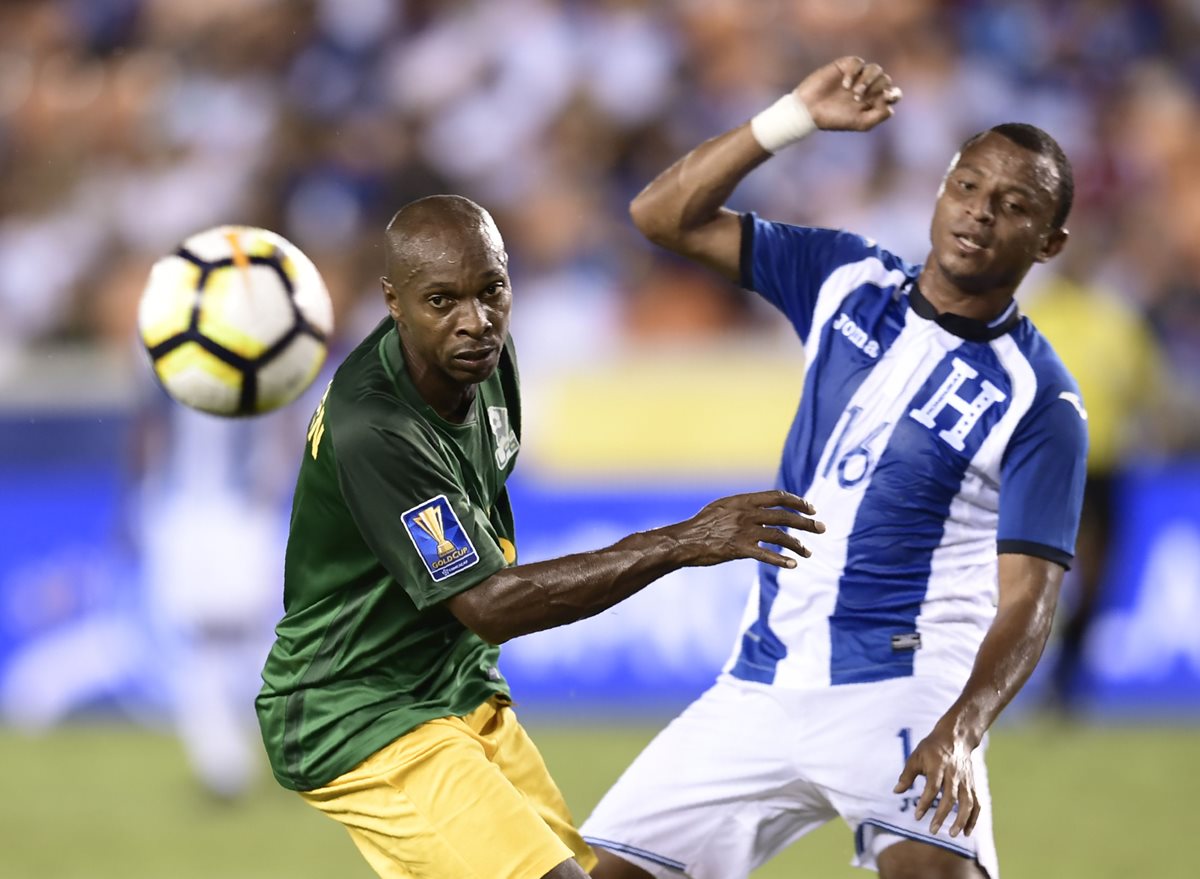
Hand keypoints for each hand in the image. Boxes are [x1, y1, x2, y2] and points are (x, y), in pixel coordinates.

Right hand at [673, 489, 824, 568]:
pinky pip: (766, 555)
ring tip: (809, 553)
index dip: (797, 501)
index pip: (777, 497)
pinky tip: (792, 565)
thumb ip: (742, 506)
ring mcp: (743, 531)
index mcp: (743, 500)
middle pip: (784, 516)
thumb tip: (759, 506)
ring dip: (797, 545)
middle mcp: (746, 513)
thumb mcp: (721, 506)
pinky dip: (781, 560)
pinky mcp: (739, 549)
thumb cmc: (701, 524)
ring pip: (779, 536)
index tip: (811, 509)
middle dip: (806, 523)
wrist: (684, 541)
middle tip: (822, 529)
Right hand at [795, 56, 901, 131]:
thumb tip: (891, 104)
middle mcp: (867, 87)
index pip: (893, 94)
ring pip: (876, 69)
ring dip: (868, 80)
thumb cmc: (833, 119)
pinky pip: (858, 63)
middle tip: (859, 99)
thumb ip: (878, 116)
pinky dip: (853, 73)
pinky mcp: (845, 66)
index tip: (885, 99)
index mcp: (873, 102)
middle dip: (876, 89)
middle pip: (885, 80)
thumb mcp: (860, 123)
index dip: (893, 95)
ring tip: (854, 93)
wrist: (809, 110)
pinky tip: (844, 85)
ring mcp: (857, 76)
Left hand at [893, 722, 980, 837]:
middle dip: (942, 816)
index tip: (917, 816)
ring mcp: (965, 781)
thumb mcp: (915, 757)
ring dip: (961, 820)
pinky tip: (966, 832)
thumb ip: (907, 775)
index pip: (932, 787)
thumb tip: (896, 791)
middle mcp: (953, 775)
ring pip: (967, 803)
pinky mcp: (972, 785)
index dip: (925, 803)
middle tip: (932, 831)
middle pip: (950, 798)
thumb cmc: (931, 748)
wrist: (956, 738)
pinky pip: (976, 804)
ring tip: (952, 834)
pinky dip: (973, 818)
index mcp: (938, 766)